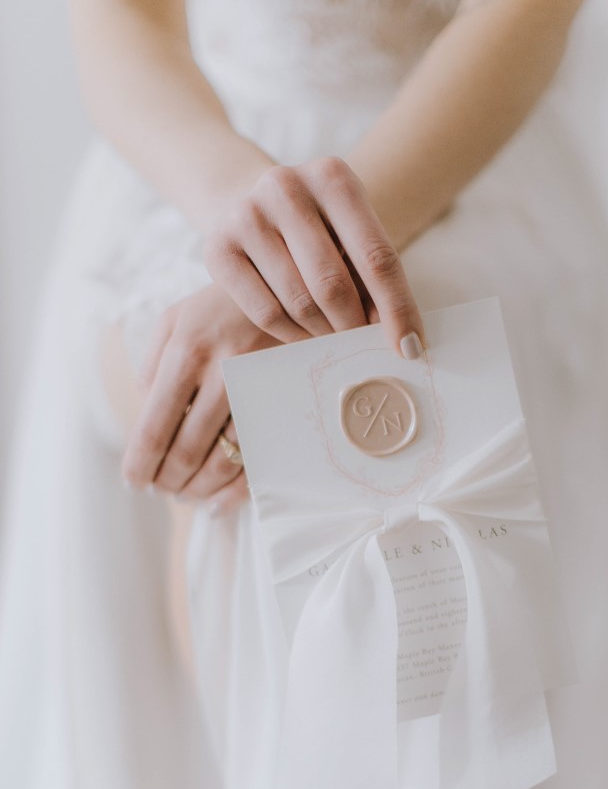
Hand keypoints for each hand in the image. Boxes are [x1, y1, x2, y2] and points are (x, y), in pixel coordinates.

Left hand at [121, 284, 276, 514]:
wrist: (293, 284)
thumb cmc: (223, 306)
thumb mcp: (176, 318)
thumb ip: (153, 365)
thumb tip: (146, 416)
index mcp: (187, 350)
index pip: (155, 423)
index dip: (140, 461)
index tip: (133, 482)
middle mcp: (222, 372)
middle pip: (186, 450)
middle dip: (167, 480)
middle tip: (159, 489)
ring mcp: (259, 391)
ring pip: (223, 461)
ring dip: (198, 490)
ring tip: (185, 495)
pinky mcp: (286, 403)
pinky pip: (258, 461)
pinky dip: (235, 492)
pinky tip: (217, 505)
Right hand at [203, 156, 424, 358]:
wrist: (247, 204)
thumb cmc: (317, 229)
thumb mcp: (351, 235)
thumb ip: (374, 277)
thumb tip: (402, 340)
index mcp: (333, 176)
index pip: (377, 256)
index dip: (397, 308)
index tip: (411, 349)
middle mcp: (285, 186)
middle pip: (333, 284)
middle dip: (354, 326)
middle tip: (361, 345)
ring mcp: (246, 214)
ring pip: (299, 302)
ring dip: (324, 333)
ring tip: (333, 337)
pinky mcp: (216, 247)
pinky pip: (266, 313)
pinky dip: (292, 335)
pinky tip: (304, 335)